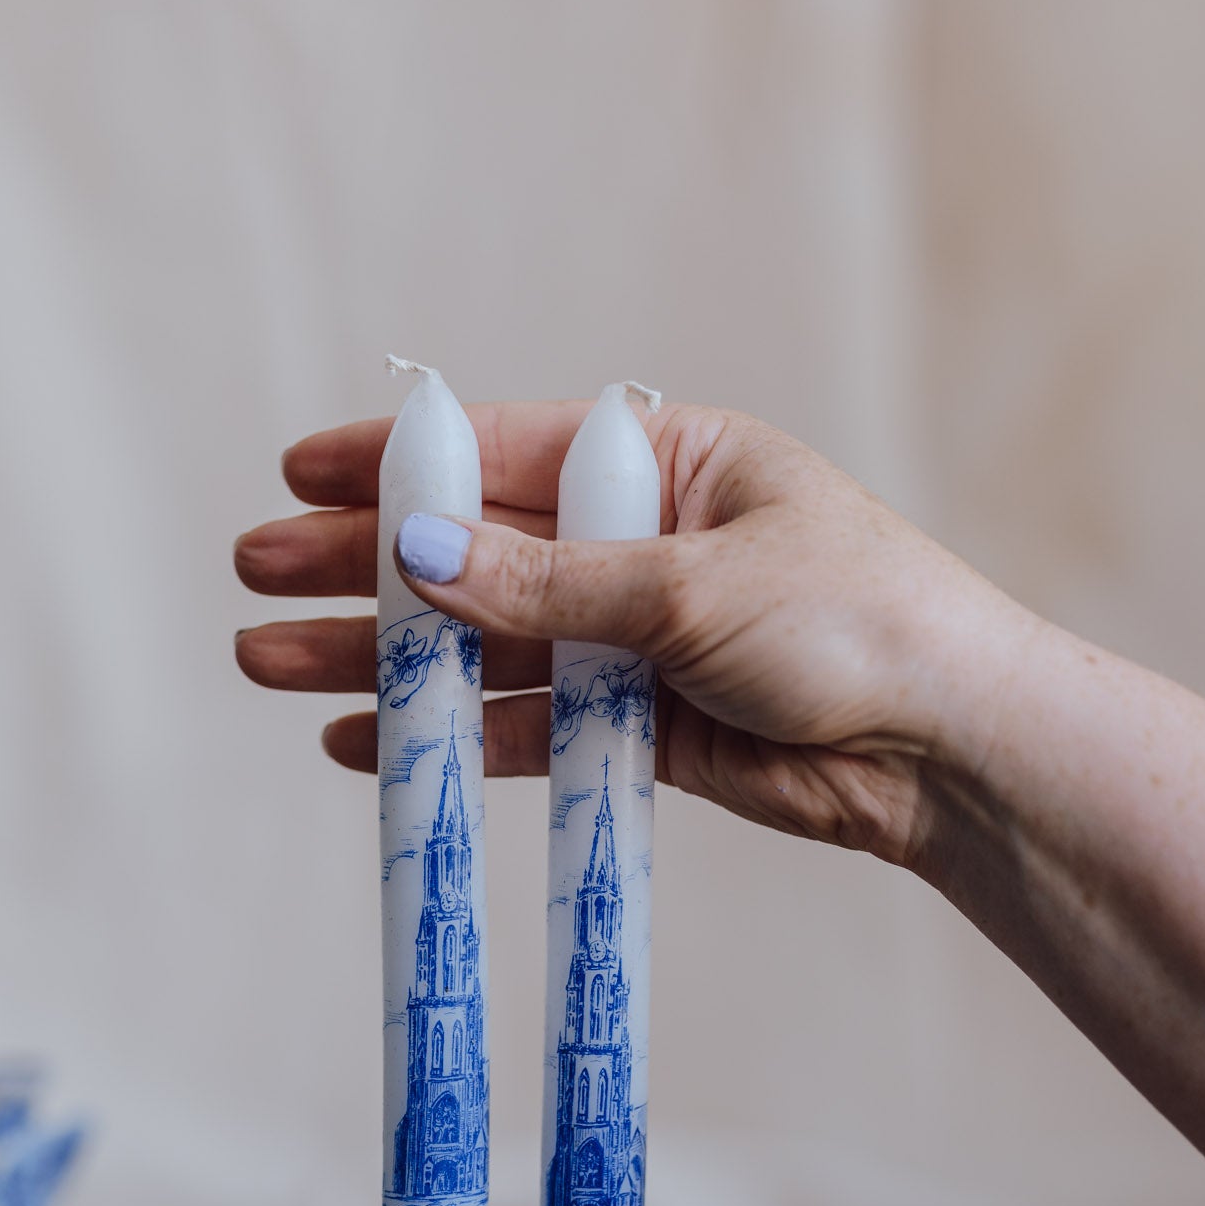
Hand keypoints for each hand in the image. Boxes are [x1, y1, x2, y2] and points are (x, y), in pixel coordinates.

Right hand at [234, 401, 1035, 865]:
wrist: (950, 753)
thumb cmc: (853, 620)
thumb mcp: (690, 584)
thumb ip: (547, 581)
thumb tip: (415, 556)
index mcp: (666, 464)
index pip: (504, 452)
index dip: (397, 466)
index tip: (299, 476)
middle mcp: (641, 543)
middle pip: (475, 550)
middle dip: (364, 567)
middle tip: (255, 578)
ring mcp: (637, 638)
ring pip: (485, 644)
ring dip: (385, 658)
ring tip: (273, 665)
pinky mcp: (641, 728)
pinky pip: (527, 725)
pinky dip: (454, 736)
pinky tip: (369, 744)